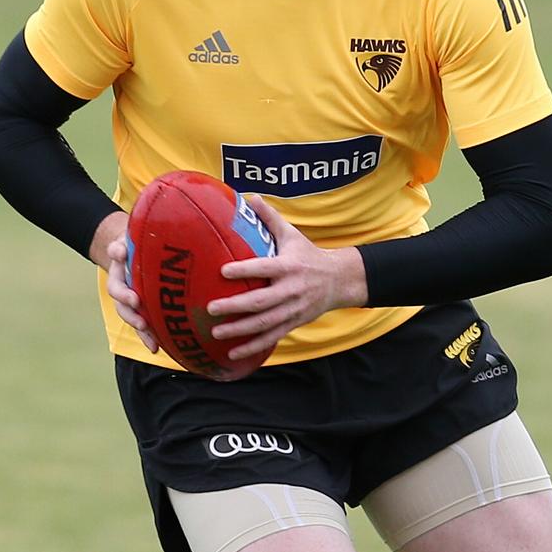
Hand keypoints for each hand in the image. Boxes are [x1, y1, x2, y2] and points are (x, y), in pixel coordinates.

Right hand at [90, 210, 158, 353]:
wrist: (141, 251)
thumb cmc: (142, 241)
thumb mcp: (135, 235)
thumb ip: (127, 243)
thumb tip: (120, 251)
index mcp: (121, 259)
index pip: (115, 261)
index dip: (119, 265)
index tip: (127, 274)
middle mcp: (122, 280)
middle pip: (119, 296)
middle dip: (128, 304)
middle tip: (137, 305)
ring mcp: (130, 296)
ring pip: (128, 313)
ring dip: (137, 323)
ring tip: (146, 332)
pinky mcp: (142, 308)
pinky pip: (143, 324)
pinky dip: (147, 336)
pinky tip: (155, 348)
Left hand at [207, 195, 366, 360]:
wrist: (340, 280)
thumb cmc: (308, 255)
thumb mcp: (292, 234)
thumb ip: (269, 218)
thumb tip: (249, 197)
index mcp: (288, 266)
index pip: (264, 268)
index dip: (244, 270)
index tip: (223, 270)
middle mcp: (291, 289)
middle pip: (261, 301)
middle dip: (235, 307)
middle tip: (211, 308)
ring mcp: (292, 309)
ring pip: (264, 323)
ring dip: (239, 330)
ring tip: (216, 333)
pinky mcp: (293, 323)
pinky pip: (271, 338)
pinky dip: (252, 347)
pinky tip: (232, 354)